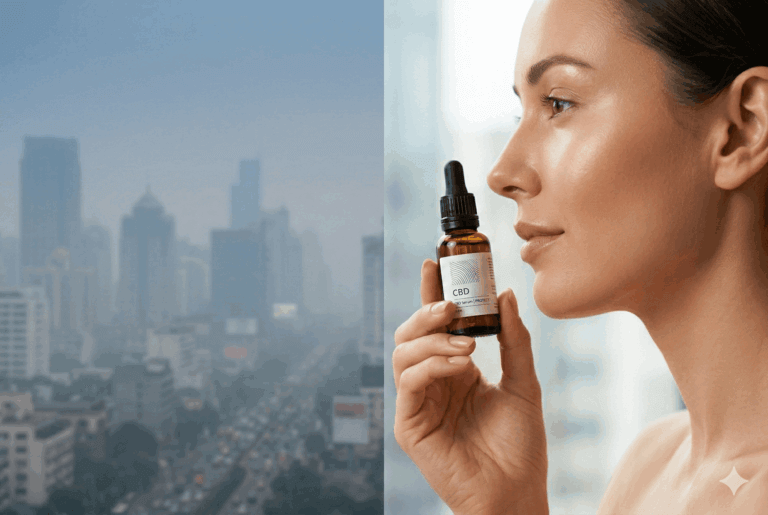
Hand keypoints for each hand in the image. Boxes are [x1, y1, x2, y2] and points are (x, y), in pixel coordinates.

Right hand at [393, 259, 548, 514]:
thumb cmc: (521, 446)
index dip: (430, 293)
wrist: (517, 493)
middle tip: (452, 303)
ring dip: (432, 339)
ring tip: (467, 344)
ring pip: (403, 352)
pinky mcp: (409, 424)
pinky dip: (431, 365)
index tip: (433, 263)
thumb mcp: (525, 384)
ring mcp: (418, 402)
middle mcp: (432, 381)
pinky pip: (409, 381)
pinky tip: (460, 364)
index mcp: (455, 369)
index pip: (435, 324)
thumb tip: (506, 295)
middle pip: (411, 333)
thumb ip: (514, 340)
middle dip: (427, 311)